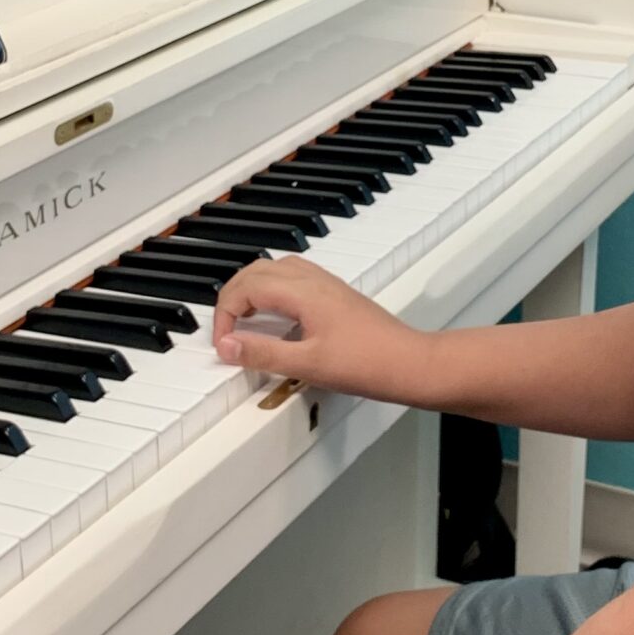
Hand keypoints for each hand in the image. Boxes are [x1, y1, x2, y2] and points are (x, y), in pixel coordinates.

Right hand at [212, 254, 436, 400]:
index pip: (246, 287)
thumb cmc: (367, 363)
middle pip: (256, 270)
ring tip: (244, 322)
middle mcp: (313, 279)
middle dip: (233, 297)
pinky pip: (293, 279)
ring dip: (252, 290)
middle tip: (226, 331)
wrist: (409, 363)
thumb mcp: (306, 364)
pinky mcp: (335, 295)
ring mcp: (326, 284)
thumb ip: (262, 353)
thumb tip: (227, 345)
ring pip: (275, 270)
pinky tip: (276, 318)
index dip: (225, 315)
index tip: (224, 344)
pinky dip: (273, 292)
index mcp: (302, 291)